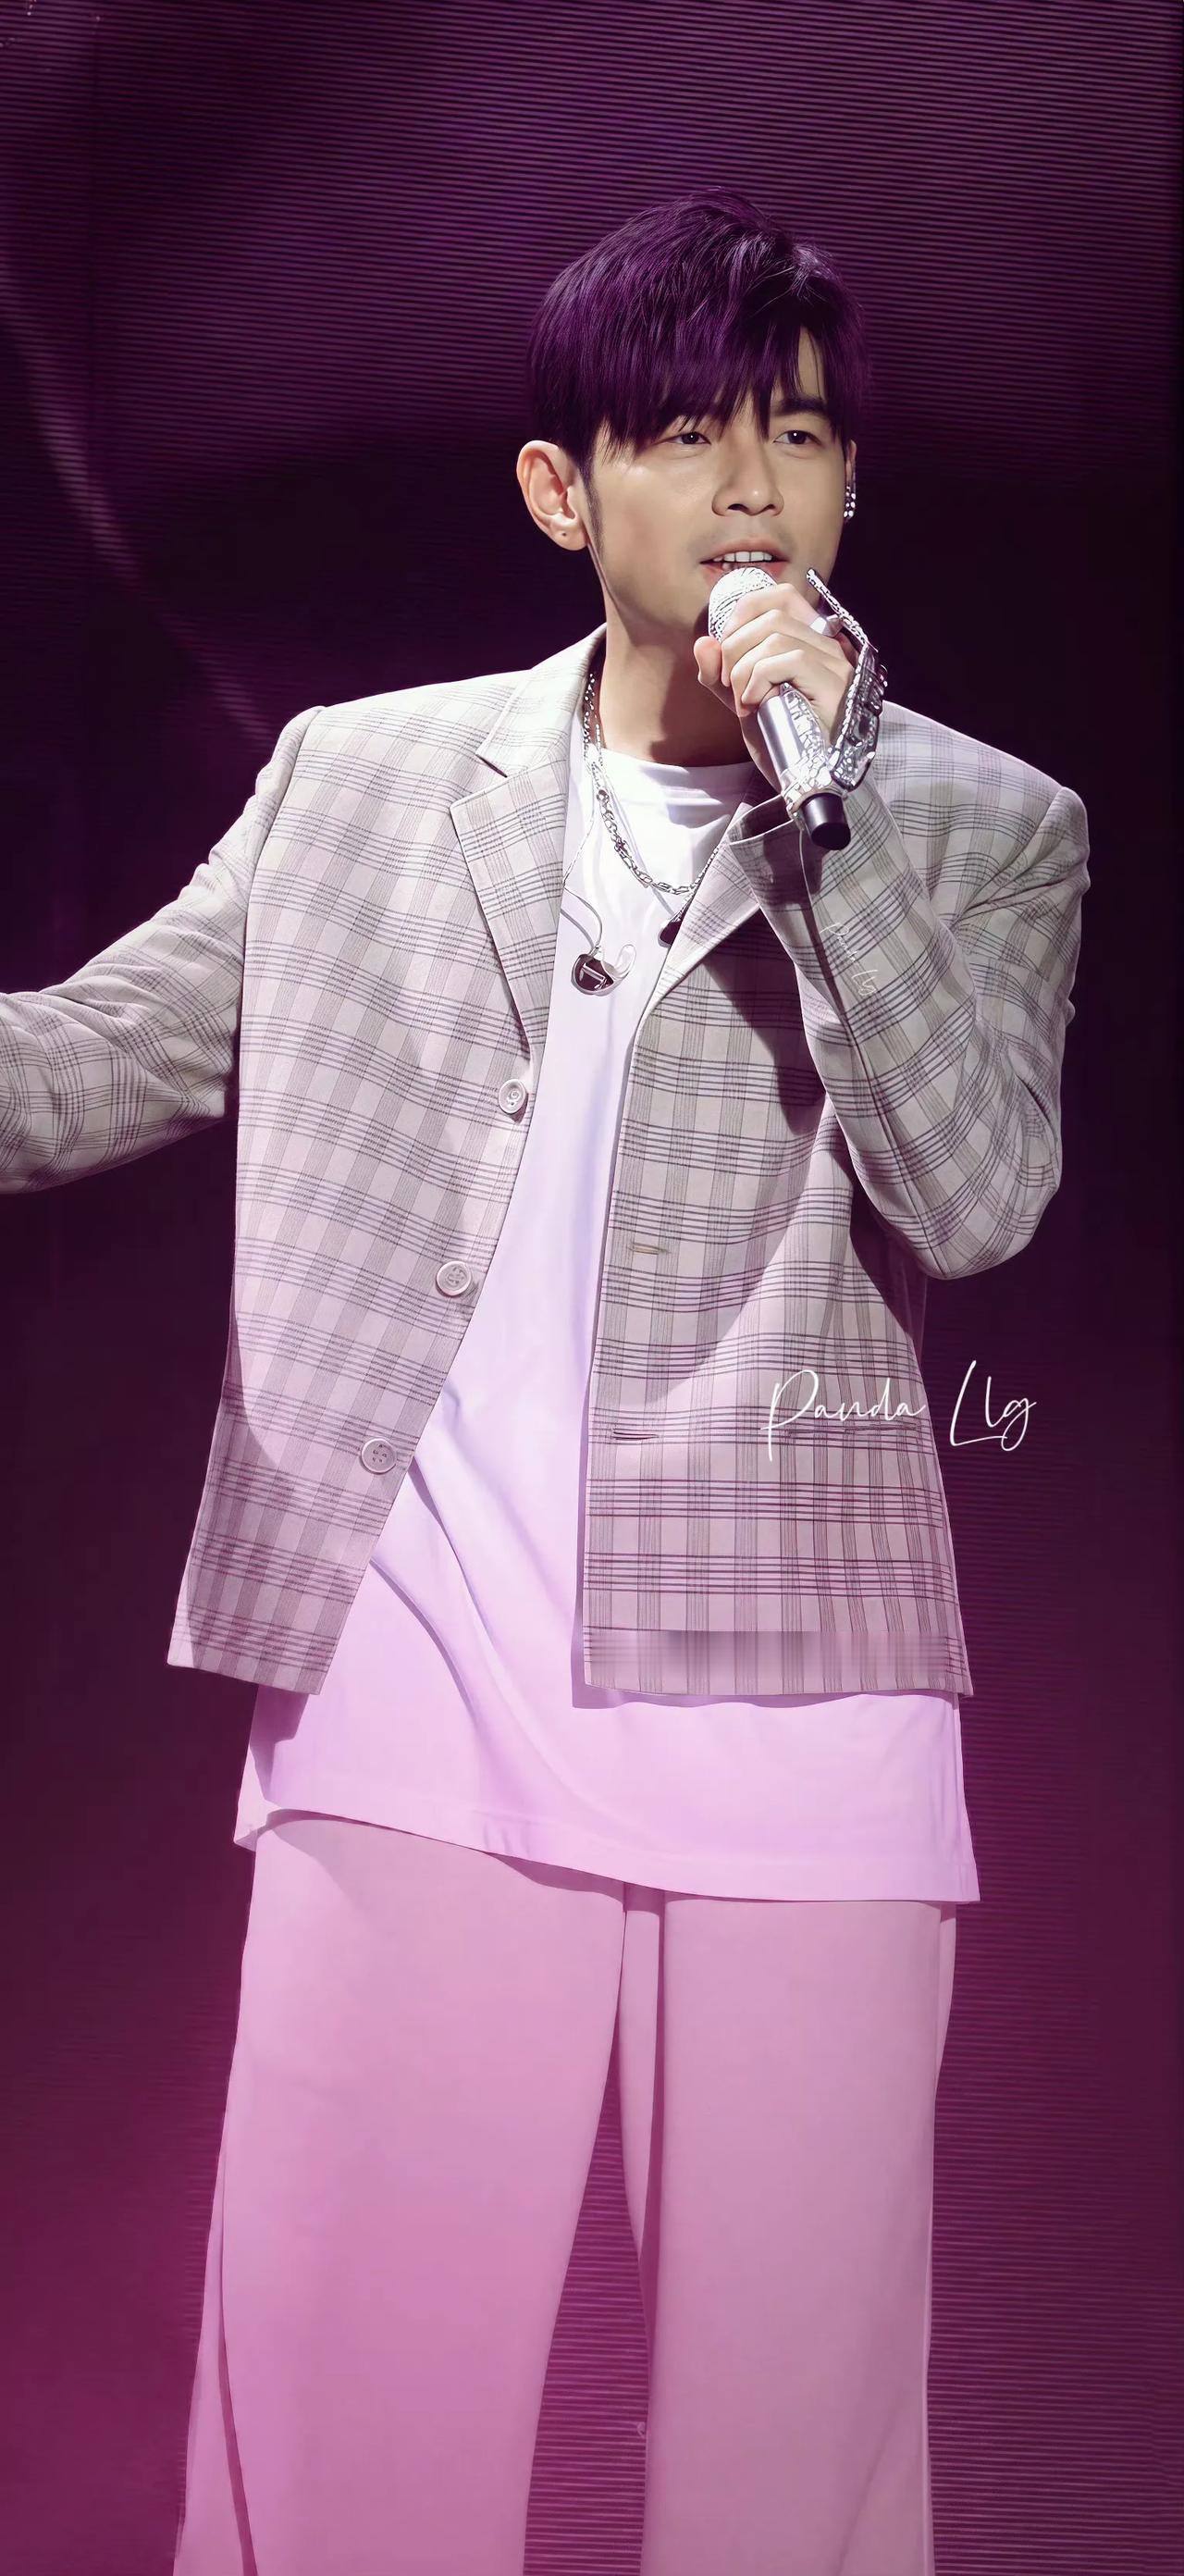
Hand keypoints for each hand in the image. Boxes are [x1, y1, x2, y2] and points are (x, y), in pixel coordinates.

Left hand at [693, 582, 860, 791]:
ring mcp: (834, 664)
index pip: (782, 596)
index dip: (745, 612)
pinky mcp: (834, 684)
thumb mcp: (742, 703)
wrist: (806, 784)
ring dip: (744, 667)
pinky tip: (755, 704)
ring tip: (744, 699)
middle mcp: (828, 647)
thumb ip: (720, 675)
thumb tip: (703, 643)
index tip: (725, 649)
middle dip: (735, 645)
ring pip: (776, 635)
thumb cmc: (782, 741)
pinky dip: (759, 678)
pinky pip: (789, 659)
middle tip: (729, 683)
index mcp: (810, 643)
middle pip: (772, 614)